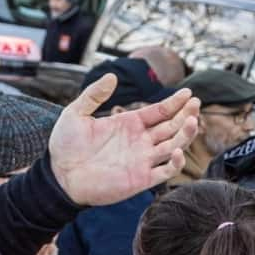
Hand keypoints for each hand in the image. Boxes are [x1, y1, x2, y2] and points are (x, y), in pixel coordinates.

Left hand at [48, 76, 199, 206]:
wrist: (59, 175)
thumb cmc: (65, 146)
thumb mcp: (75, 113)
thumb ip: (93, 94)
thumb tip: (112, 76)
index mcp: (129, 123)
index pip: (159, 111)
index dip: (175, 102)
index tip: (188, 92)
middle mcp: (140, 141)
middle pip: (172, 126)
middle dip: (186, 114)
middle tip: (196, 103)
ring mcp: (142, 160)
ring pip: (174, 145)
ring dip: (186, 134)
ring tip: (192, 121)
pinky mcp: (141, 179)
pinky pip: (165, 171)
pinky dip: (176, 162)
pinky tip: (177, 151)